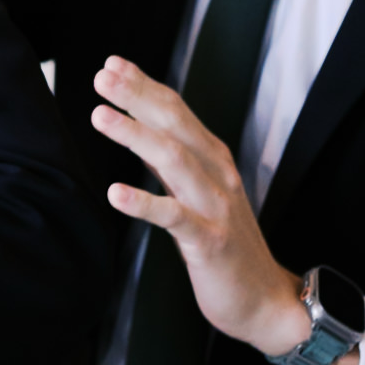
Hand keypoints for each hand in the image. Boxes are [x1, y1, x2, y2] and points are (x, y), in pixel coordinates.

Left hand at [91, 58, 357, 364]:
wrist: (265, 299)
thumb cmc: (225, 243)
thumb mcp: (199, 191)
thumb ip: (173, 159)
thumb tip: (138, 125)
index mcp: (213, 159)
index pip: (177, 111)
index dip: (145, 86)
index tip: (112, 64)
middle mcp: (217, 174)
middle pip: (175, 125)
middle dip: (138, 97)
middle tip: (102, 77)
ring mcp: (215, 207)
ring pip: (174, 160)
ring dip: (135, 135)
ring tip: (100, 116)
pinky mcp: (209, 241)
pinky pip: (174, 217)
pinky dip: (144, 203)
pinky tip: (115, 194)